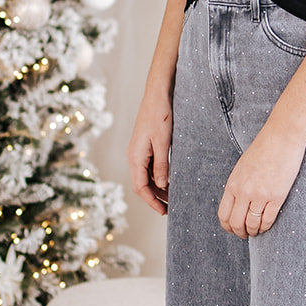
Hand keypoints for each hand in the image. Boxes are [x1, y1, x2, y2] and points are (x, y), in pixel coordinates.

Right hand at [127, 89, 172, 214]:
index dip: (151, 201)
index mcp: (135, 156)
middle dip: (155, 197)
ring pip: (145, 177)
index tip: (163, 211)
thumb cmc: (160, 115)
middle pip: (141, 184)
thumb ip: (161, 165)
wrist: (157, 94)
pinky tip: (168, 180)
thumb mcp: (163, 142)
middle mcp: (134, 156)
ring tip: (171, 196)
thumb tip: (161, 186)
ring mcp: (138, 151)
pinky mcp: (144, 146)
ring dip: (156, 188)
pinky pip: (148, 167)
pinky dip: (157, 177)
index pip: (140, 187)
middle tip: (170, 208)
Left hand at [218, 125, 305, 238]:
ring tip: (256, 232)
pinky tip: (266, 226)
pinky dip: (266, 227)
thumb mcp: (242, 167)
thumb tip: (236, 204)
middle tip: (245, 234)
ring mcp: (260, 195)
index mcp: (232, 184)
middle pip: (236, 223)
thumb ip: (237, 185)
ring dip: (254, 232)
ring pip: (252, 224)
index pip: (224, 214)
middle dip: (240, 233)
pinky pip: (268, 220)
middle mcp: (243, 192)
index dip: (228, 227)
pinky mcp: (276, 196)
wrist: (281, 138)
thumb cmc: (263, 149)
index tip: (233, 229)